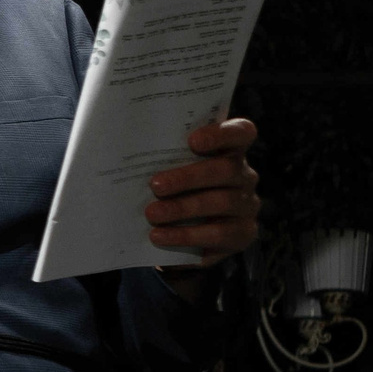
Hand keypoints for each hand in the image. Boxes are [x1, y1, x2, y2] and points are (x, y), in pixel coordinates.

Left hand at [147, 118, 258, 269]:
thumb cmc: (170, 190)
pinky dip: (186, 235)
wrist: (178, 238)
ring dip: (183, 208)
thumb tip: (126, 150)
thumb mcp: (168, 170)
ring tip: (152, 213)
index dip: (221, 134)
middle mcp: (244, 175)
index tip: (192, 140)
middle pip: (226, 169)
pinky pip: (219, 234)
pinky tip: (160, 236)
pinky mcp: (243, 233)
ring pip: (222, 202)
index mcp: (229, 151)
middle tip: (155, 185)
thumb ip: (162, 158)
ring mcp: (247, 204)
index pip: (240, 132)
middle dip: (188, 177)